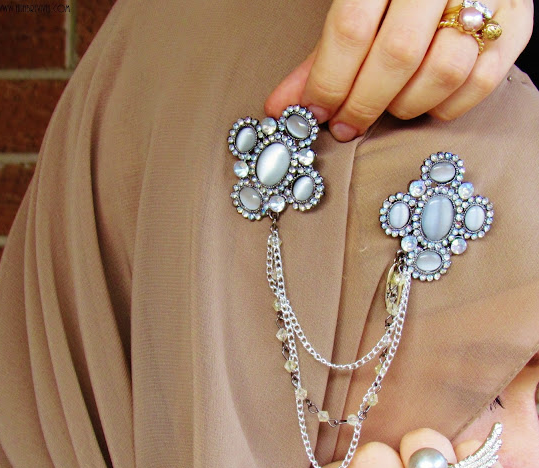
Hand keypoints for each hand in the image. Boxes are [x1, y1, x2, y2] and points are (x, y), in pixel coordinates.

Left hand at [265, 0, 533, 140]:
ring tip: (388, 106)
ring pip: (443, 71)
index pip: (351, 28)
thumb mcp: (357, 5)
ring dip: (405, 105)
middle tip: (346, 124)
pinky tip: (424, 103)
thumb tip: (282, 107)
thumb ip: (322, 55)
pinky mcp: (516, 22)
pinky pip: (482, 81)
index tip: (314, 112)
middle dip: (363, 103)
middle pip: (396, 55)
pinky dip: (447, 106)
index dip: (329, 80)